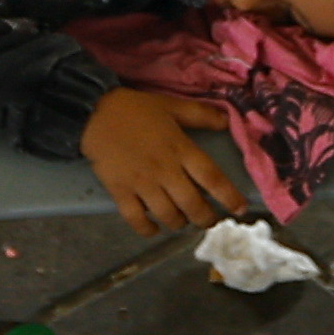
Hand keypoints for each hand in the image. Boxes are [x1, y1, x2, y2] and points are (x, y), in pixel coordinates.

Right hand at [80, 86, 246, 234]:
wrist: (93, 112)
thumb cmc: (135, 109)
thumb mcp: (171, 105)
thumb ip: (199, 114)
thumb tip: (226, 122)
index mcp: (180, 148)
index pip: (212, 178)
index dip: (229, 197)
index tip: (240, 209)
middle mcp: (164, 170)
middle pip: (193, 205)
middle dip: (206, 219)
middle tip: (210, 221)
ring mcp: (141, 183)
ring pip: (168, 215)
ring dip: (180, 223)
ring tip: (183, 221)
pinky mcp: (120, 191)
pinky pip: (136, 219)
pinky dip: (148, 229)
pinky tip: (154, 227)